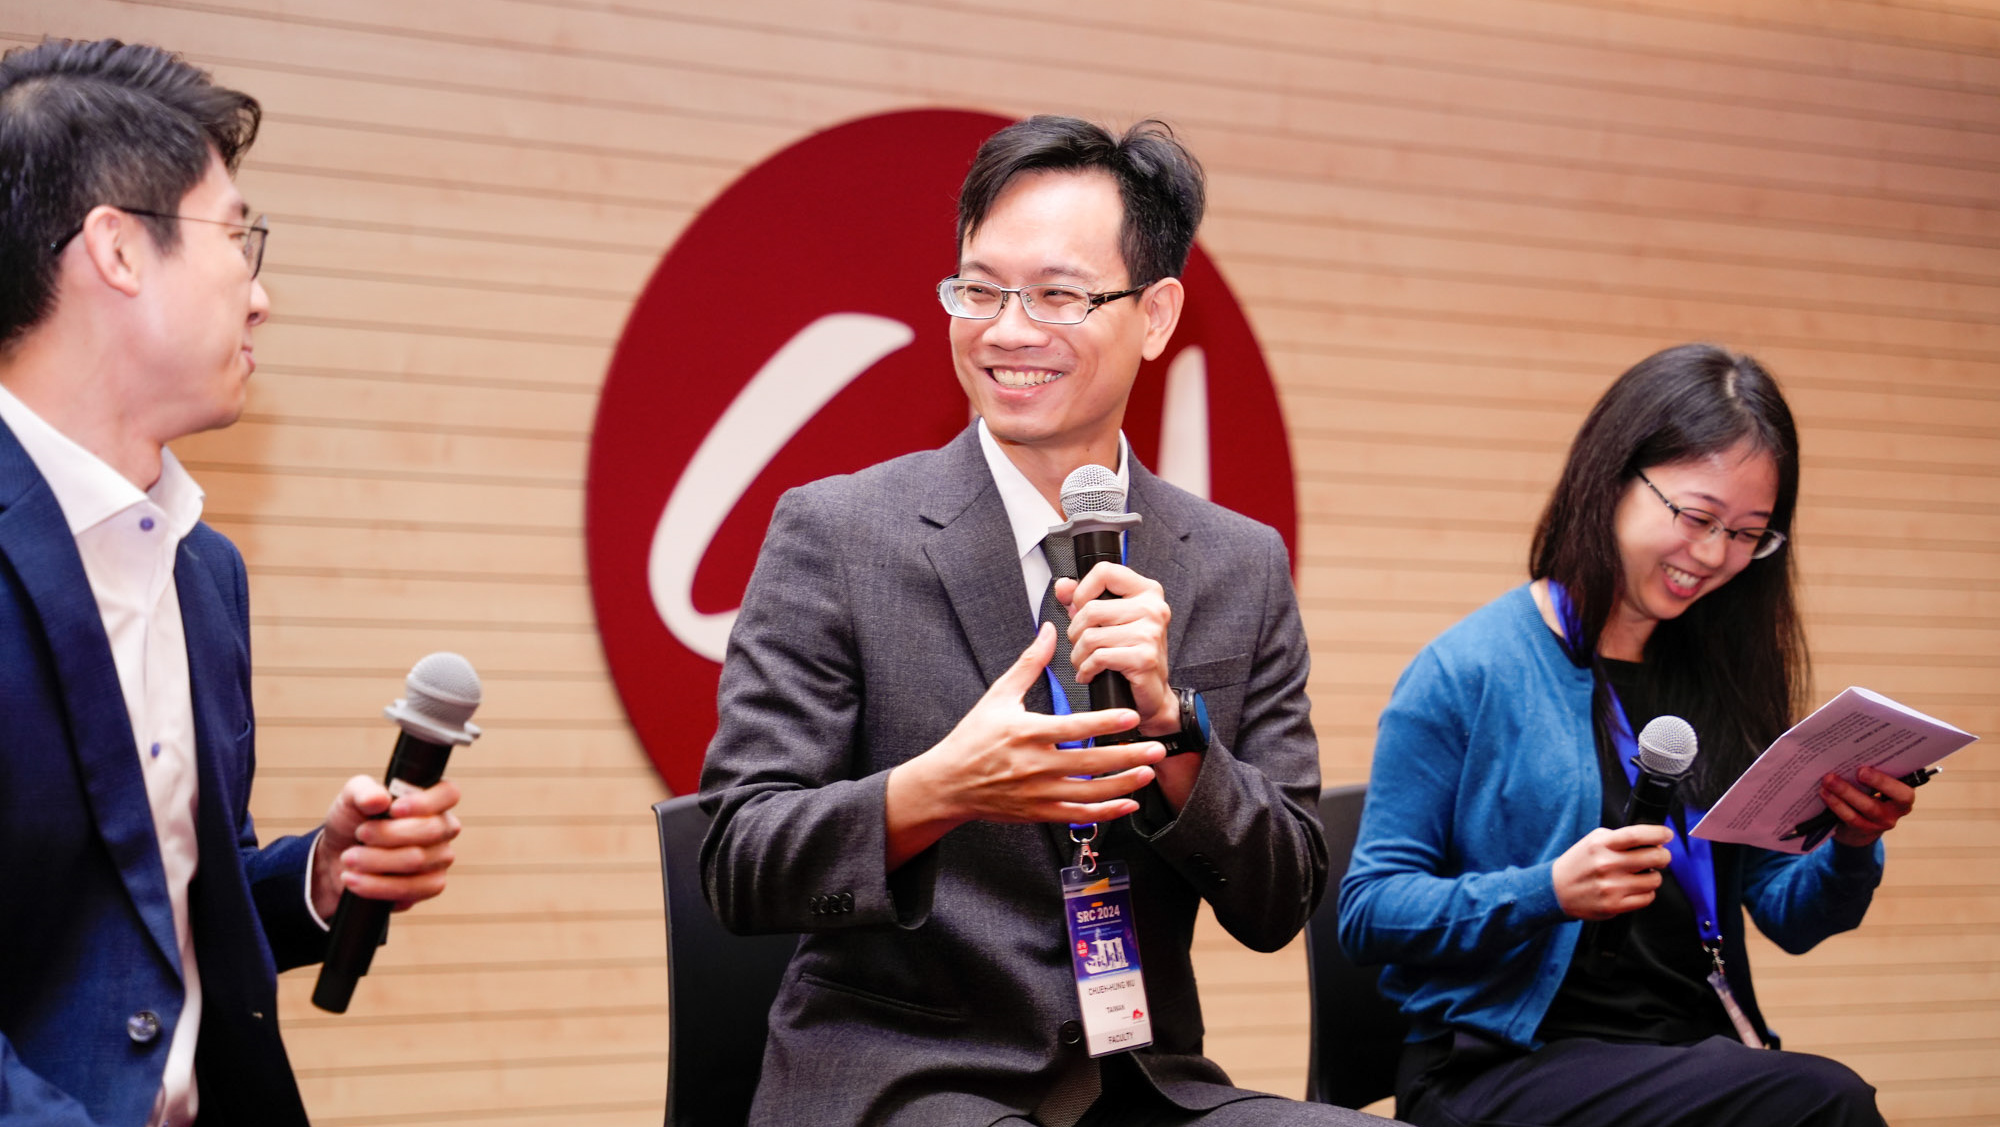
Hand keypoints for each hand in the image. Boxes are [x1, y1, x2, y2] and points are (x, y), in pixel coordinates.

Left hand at [311, 775, 462, 918]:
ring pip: (417, 860)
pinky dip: (377, 886)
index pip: (448, 794)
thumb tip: (379, 799)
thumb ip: (363, 792)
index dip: (425, 802)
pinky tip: (355, 880)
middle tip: (359, 834)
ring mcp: (440, 858)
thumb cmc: (351, 823)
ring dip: (376, 861)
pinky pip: (412, 889)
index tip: (393, 809)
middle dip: (388, 834)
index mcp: (430, 800)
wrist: (335, 861)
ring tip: (349, 859)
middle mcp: (442, 828)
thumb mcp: (350, 799)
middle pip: (431, 830)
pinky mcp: (430, 886)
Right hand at [884, 623, 1165, 868]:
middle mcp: (1035, 766)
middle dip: (1128, 756)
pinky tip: (1126, 803)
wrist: (948, 784)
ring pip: (1090, 792)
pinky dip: (1106, 811)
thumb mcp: (998, 696)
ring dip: (1124, 784)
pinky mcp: (1039, 813)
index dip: (1106, 722)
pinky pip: (1079, 815)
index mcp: (1026, 733)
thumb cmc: (972, 738)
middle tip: (1157, 747)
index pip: (1073, 728)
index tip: (1132, 715)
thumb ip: (1029, 663)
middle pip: (1091, 762)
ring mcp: (1038, 793)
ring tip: (1148, 772)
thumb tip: (1050, 630)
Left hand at [1055, 563, 1174, 735]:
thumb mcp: (1107, 620)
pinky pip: (1099, 657)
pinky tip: (1091, 673)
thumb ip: (1082, 599)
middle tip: (1082, 645)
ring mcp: (1151, 632)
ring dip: (1078, 655)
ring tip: (1085, 662)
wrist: (1151, 692)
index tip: (1080, 608)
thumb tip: (1063, 586)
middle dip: (1075, 632)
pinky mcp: (1144, 657)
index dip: (1083, 591)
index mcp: (1146, 591)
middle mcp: (1153, 607)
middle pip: (1090, 609)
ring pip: (1091, 636)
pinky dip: (1087, 669)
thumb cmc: (1129, 654)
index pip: (1104, 571)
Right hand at [1551, 825, 1672, 920]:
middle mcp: (1607, 864)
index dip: (1659, 834)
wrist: (1557, 890)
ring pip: (1654, 880)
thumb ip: (1620, 838)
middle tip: (1660, 856)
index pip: (1638, 835)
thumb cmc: (1580, 863)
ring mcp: (1611, 887)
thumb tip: (1653, 841)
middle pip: (1654, 857)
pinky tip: (1635, 888)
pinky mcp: (1614, 906)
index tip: (1667, 835)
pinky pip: (1647, 898)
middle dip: (1663, 856)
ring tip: (1642, 875)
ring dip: (1653, 876)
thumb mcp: (1593, 841)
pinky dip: (1646, 892)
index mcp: (1601, 844)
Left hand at [1822, 765, 1915, 847]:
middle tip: (1832, 776)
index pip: (1903, 794)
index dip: (1883, 783)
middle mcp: (1895, 813)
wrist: (1869, 822)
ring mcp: (1878, 825)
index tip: (1862, 770)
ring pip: (1858, 813)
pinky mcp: (1862, 830)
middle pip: (1874, 806)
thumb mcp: (1883, 781)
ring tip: (1826, 781)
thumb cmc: (1877, 789)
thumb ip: (1878, 770)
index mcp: (1904, 797)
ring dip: (1840, 795)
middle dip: (1851, 791)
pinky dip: (1835, 804)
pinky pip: (1848, 818)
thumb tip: (1855, 751)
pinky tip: (1824, 793)